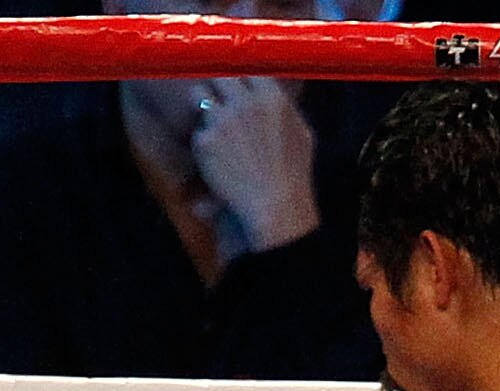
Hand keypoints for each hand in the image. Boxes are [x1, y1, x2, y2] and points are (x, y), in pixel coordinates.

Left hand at [187, 77, 321, 255]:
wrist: (275, 210)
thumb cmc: (292, 177)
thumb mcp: (302, 135)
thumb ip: (284, 108)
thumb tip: (273, 90)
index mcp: (272, 98)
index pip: (245, 70)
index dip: (238, 80)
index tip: (234, 89)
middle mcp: (246, 103)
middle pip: (218, 77)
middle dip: (216, 90)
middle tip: (217, 106)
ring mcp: (223, 119)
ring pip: (198, 95)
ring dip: (203, 109)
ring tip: (216, 132)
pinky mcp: (205, 140)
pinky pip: (197, 131)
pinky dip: (204, 145)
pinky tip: (218, 161)